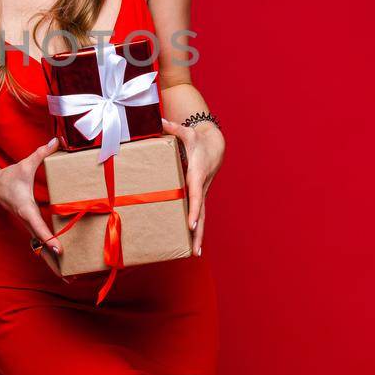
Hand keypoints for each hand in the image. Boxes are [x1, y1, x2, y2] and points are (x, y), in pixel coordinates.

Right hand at [0, 136, 69, 281]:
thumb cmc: (11, 176)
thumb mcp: (26, 164)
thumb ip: (42, 152)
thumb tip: (57, 139)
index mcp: (25, 208)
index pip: (37, 226)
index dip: (47, 238)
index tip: (58, 249)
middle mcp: (27, 221)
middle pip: (40, 246)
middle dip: (53, 262)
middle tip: (69, 277)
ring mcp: (27, 227)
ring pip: (40, 250)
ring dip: (53, 265)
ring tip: (70, 279)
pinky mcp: (30, 228)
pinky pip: (41, 245)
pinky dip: (51, 257)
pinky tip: (63, 267)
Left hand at [160, 118, 224, 256]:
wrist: (214, 146)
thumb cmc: (197, 141)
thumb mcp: (186, 133)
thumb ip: (172, 128)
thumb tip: (159, 121)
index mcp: (196, 175)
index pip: (195, 196)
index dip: (193, 210)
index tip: (191, 223)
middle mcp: (200, 188)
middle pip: (200, 213)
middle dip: (198, 232)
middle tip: (196, 250)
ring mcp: (201, 194)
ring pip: (201, 218)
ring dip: (199, 236)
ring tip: (195, 253)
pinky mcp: (198, 196)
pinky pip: (198, 214)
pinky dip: (196, 229)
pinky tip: (192, 243)